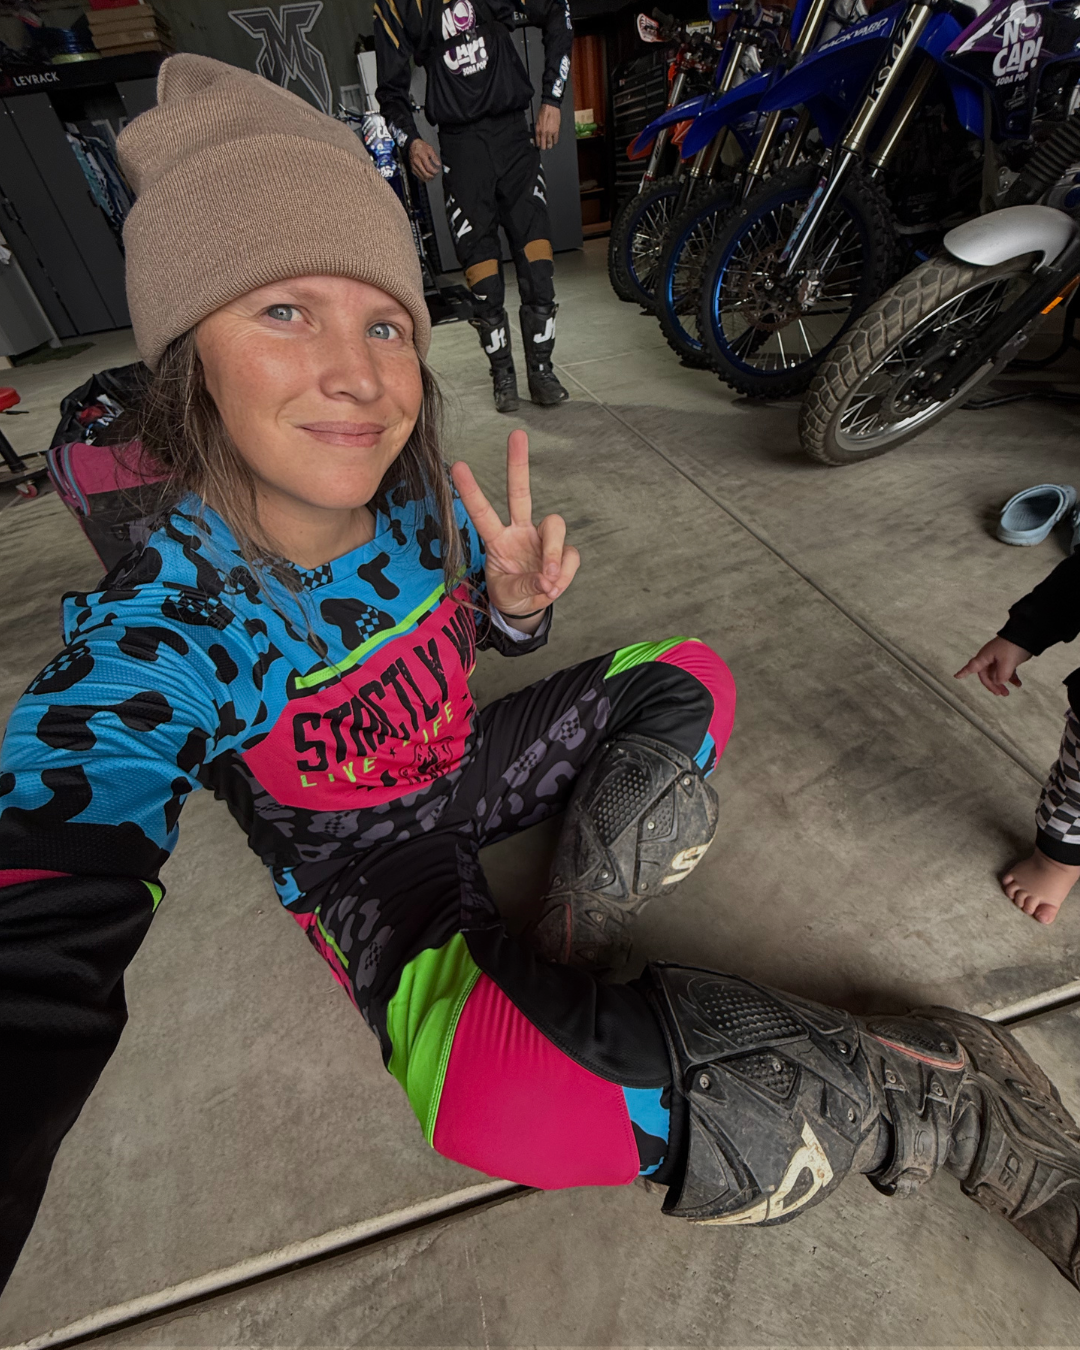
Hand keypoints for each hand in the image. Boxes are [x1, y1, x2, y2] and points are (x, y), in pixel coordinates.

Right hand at [409, 138, 440, 181]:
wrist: (412, 145)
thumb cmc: (421, 147)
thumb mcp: (430, 149)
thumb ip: (434, 157)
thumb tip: (438, 164)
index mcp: (422, 157)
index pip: (429, 168)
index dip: (434, 171)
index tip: (438, 171)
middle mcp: (416, 162)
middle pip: (425, 174)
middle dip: (432, 176)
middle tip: (435, 175)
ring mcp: (414, 166)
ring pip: (422, 176)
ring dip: (428, 178)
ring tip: (432, 176)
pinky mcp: (412, 169)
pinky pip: (418, 176)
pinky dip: (423, 178)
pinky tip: (427, 177)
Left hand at [451, 429, 578, 633]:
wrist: (528, 608)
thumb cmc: (511, 594)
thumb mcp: (508, 594)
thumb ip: (525, 585)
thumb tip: (547, 578)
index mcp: (497, 540)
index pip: (482, 513)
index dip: (471, 491)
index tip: (458, 466)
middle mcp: (520, 531)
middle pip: (520, 492)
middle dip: (518, 464)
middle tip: (516, 434)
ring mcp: (542, 539)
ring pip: (555, 525)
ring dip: (553, 553)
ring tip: (549, 580)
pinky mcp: (563, 551)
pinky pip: (570, 556)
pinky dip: (564, 573)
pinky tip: (554, 586)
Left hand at [534, 103, 560, 150]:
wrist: (550, 106)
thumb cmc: (543, 111)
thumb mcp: (537, 121)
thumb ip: (537, 129)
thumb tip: (537, 136)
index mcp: (538, 130)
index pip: (537, 142)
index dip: (538, 145)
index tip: (539, 145)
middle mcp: (543, 132)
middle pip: (543, 146)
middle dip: (544, 147)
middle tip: (544, 147)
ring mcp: (550, 132)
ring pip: (550, 144)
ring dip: (549, 146)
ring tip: (549, 145)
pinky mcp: (556, 130)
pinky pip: (556, 140)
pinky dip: (555, 141)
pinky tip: (554, 141)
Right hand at [954, 636, 1031, 695]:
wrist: (1026, 635)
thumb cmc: (1012, 647)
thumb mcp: (1007, 663)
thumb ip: (1002, 676)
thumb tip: (999, 682)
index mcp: (985, 657)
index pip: (972, 666)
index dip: (963, 672)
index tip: (956, 676)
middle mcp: (989, 658)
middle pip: (986, 675)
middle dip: (992, 685)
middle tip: (1000, 694)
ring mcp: (998, 658)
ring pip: (996, 674)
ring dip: (1001, 684)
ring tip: (1007, 693)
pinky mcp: (1007, 659)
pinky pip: (1006, 671)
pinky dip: (1011, 678)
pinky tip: (1018, 684)